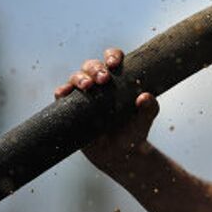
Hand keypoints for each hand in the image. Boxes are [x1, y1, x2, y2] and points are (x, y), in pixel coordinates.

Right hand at [54, 48, 159, 163]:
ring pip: (76, 76)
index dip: (112, 56)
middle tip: (103, 79)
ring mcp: (83, 94)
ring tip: (87, 86)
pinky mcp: (70, 107)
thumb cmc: (133, 133)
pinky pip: (61, 94)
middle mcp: (99, 84)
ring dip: (79, 77)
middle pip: (92, 65)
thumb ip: (149, 109)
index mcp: (118, 79)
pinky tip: (64, 92)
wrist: (117, 155)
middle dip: (95, 68)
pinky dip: (61, 91)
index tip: (114, 64)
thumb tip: (145, 97)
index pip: (113, 59)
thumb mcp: (144, 122)